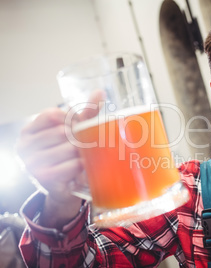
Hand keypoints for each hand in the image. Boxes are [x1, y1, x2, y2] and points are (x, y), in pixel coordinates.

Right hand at [16, 108, 83, 226]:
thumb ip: (85, 113)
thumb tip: (100, 92)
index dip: (70, 119)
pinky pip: (71, 166)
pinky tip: (81, 167)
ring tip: (83, 156)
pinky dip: (80, 165)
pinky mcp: (44, 179)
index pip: (52, 114)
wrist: (64, 187)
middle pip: (62, 131)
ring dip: (82, 153)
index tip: (77, 126)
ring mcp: (31, 163)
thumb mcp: (72, 132)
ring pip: (69, 148)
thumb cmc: (67, 155)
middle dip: (79, 137)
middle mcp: (25, 146)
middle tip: (85, 145)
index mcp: (28, 131)